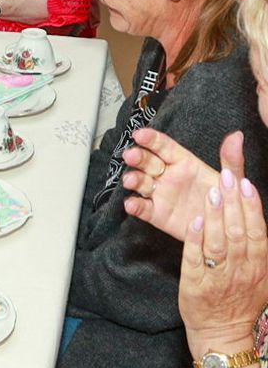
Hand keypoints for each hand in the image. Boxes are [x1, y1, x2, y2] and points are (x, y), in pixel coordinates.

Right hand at [122, 128, 241, 240]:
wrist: (225, 232)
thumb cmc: (226, 202)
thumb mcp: (233, 180)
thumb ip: (231, 159)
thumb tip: (237, 136)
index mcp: (184, 163)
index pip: (164, 147)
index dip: (152, 139)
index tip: (140, 134)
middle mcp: (168, 176)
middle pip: (148, 162)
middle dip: (138, 157)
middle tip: (131, 155)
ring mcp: (160, 195)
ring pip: (142, 183)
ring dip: (134, 179)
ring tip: (131, 180)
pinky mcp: (157, 214)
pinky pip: (143, 208)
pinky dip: (134, 206)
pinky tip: (131, 203)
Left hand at [180, 167, 267, 358]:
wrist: (223, 333)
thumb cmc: (240, 299)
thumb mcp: (259, 275)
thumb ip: (258, 247)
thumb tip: (257, 218)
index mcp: (258, 266)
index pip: (257, 231)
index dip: (252, 206)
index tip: (245, 183)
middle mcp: (241, 270)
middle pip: (238, 232)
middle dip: (233, 202)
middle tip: (227, 176)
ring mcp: (218, 276)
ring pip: (218, 242)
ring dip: (215, 216)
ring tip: (211, 193)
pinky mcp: (195, 283)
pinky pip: (195, 258)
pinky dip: (195, 239)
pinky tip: (195, 221)